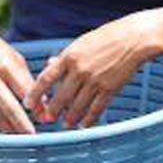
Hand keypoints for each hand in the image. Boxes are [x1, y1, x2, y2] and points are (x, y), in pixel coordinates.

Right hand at [0, 23, 37, 134]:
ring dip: (9, 129)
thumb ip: (26, 79)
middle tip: (33, 135)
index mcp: (5, 65)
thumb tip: (41, 102)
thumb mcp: (14, 57)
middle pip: (9, 108)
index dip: (36, 106)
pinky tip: (5, 128)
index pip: (24, 91)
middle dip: (23, 125)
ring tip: (21, 136)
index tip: (44, 117)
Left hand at [25, 13, 158, 128]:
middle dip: (52, 111)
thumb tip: (49, 66)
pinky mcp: (110, 89)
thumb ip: (64, 58)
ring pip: (77, 106)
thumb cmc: (105, 38)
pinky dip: (89, 119)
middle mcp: (80, 70)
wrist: (134, 39)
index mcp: (69, 57)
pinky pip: (96, 109)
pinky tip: (84, 124)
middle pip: (61, 97)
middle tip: (47, 118)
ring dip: (70, 118)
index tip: (28, 104)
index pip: (46, 78)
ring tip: (66, 123)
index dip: (35, 94)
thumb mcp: (80, 43)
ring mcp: (95, 81)